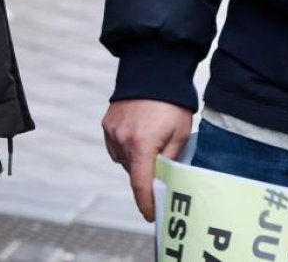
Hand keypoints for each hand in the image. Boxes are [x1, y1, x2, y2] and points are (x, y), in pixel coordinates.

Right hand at [102, 99, 192, 221]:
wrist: (153, 72)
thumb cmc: (171, 104)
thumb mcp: (180, 134)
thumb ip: (170, 160)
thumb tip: (164, 181)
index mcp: (142, 144)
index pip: (140, 184)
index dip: (146, 203)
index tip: (151, 216)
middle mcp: (122, 140)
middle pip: (132, 172)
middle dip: (145, 175)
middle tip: (161, 170)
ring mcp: (111, 131)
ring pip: (123, 159)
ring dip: (136, 160)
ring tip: (152, 143)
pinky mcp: (107, 123)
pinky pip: (116, 146)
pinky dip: (126, 147)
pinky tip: (139, 135)